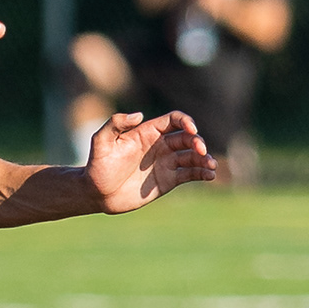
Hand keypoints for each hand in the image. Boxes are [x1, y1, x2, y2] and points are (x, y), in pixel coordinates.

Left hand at [84, 109, 214, 211]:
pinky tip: (210, 175)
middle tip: (201, 151)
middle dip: (198, 142)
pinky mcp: (168, 180)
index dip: (185, 121)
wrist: (97, 192)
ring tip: (211, 166)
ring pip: (192, 157)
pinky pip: (189, 174)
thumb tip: (140, 115)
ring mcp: (166, 163)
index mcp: (148, 132)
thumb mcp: (101, 141)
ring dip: (205, 159)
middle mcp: (160, 146)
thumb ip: (116, 123)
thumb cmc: (97, 165)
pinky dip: (202, 174)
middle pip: (187, 138)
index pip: (173, 120)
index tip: (191, 130)